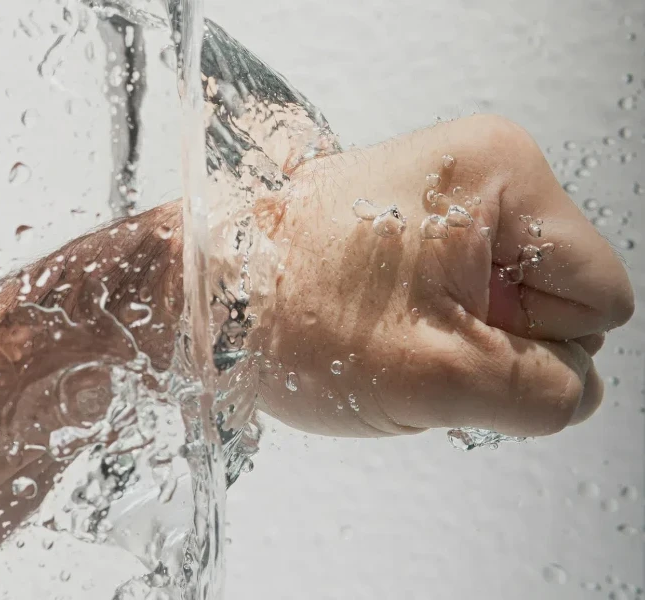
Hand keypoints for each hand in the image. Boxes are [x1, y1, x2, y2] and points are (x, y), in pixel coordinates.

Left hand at [257, 115, 633, 437]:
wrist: (201, 290)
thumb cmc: (288, 313)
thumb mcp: (438, 377)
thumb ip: (541, 394)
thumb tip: (576, 389)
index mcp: (502, 177)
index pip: (600, 299)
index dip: (538, 349)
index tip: (456, 347)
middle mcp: (479, 168)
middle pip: (557, 297)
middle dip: (495, 341)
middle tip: (414, 341)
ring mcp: (445, 191)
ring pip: (509, 303)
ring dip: (460, 338)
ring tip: (387, 330)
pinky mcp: (415, 218)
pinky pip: (467, 293)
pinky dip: (434, 324)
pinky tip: (381, 322)